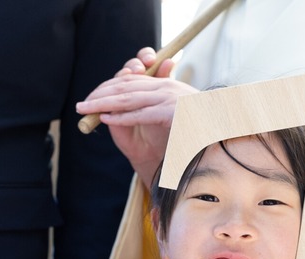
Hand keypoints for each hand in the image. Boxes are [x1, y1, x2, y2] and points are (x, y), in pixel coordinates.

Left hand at [76, 48, 195, 186]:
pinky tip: (105, 118)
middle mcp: (165, 87)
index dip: (108, 88)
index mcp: (166, 84)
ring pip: (129, 99)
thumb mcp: (175, 112)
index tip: (92, 98)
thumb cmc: (200, 125)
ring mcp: (168, 99)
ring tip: (85, 110)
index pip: (131, 82)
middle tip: (81, 105)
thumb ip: (157, 106)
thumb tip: (138, 106)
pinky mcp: (170, 113)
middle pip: (125, 87)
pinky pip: (141, 114)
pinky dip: (121, 116)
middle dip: (100, 95)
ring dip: (103, 104)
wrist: (223, 129)